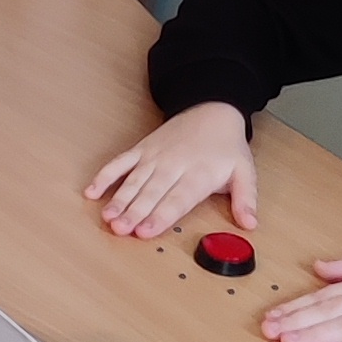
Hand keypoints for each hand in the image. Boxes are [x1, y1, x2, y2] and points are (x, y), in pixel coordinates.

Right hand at [85, 100, 254, 241]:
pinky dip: (105, 176)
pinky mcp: (142, 149)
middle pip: (151, 193)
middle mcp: (173, 165)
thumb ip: (246, 199)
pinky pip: (120, 162)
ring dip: (119, 199)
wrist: (212, 109)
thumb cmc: (226, 146)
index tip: (146, 232)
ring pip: (134, 181)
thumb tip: (250, 224)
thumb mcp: (244, 171)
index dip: (160, 216)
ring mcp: (154, 156)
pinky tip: (92, 192)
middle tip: (120, 230)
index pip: (177, 199)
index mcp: (198, 173)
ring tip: (107, 217)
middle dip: (134, 212)